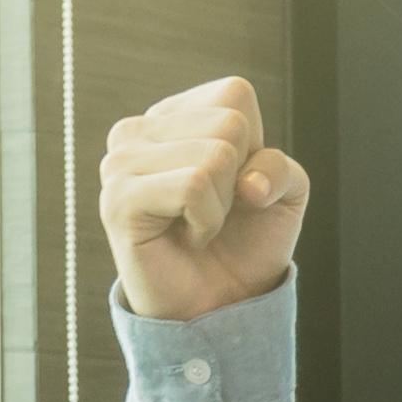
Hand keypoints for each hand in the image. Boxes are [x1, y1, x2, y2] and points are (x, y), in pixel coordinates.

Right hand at [98, 74, 311, 320]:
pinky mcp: (118, 200)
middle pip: (230, 123)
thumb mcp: (283, 194)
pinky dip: (207, 221)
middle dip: (241, 177)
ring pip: (215, 154)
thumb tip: (248, 182)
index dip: (255, 146)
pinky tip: (187, 237)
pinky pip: (193, 186)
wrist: (221, 306)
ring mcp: (120, 163)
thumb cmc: (245, 244)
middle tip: (214, 211)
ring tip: (198, 225)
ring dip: (223, 204)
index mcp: (171, 117)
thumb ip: (281, 166)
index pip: (235, 95)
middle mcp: (136, 131)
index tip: (234, 185)